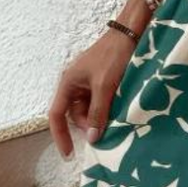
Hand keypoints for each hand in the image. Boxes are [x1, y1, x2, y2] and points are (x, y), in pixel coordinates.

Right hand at [48, 31, 135, 157]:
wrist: (131, 31)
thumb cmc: (114, 55)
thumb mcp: (105, 85)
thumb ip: (98, 112)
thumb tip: (92, 138)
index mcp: (67, 82)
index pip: (56, 115)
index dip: (60, 136)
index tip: (69, 155)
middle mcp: (74, 83)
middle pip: (75, 114)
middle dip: (88, 125)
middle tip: (106, 131)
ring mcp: (87, 81)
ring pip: (89, 108)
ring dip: (99, 117)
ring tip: (115, 120)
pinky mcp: (101, 79)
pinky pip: (99, 100)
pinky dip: (106, 108)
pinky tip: (118, 111)